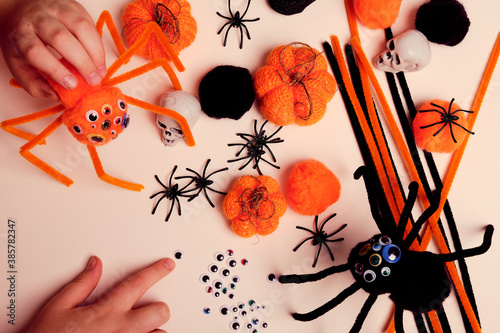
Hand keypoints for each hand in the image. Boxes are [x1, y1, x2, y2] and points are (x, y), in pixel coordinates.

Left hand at [0, 0, 105, 99]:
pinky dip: (98, 43)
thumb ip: (35, 84)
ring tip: (101, 71)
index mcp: (20, 35)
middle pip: (60, 38)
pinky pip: (90, 23)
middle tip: (94, 81)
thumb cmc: (23, 43)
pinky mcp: (73, 5)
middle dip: (82, 62)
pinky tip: (98, 58)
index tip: (71, 85)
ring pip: (80, 26)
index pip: (35, 51)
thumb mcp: (19, 66)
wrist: (21, 10)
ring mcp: (56, 8)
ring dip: (95, 52)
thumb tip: (57, 96)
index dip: (55, 69)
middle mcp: (37, 18)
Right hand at [26, 256, 174, 332]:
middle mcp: (121, 329)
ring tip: (139, 329)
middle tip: (150, 308)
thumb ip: (81, 284)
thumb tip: (95, 265)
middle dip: (158, 308)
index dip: (156, 271)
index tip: (167, 265)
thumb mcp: (58, 307)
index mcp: (106, 311)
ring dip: (152, 330)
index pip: (139, 283)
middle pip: (160, 312)